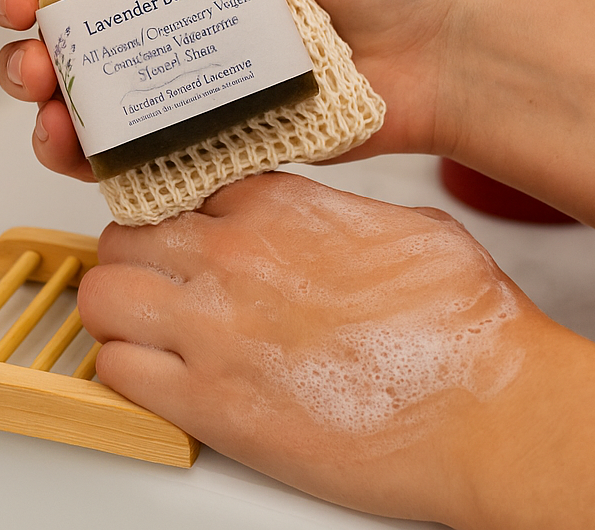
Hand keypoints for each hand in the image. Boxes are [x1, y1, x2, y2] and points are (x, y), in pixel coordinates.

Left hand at [78, 172, 543, 524]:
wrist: (492, 407)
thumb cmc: (461, 321)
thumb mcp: (399, 224)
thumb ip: (329, 213)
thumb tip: (304, 222)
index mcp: (276, 205)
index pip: (178, 188)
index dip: (176, 215)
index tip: (181, 235)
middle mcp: (232, 255)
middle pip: (126, 234)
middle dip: (134, 256)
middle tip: (155, 280)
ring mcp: (213, 328)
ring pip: (102, 295)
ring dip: (116, 309)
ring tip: (144, 327)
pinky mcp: (210, 404)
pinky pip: (116, 370)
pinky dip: (124, 369)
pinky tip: (156, 374)